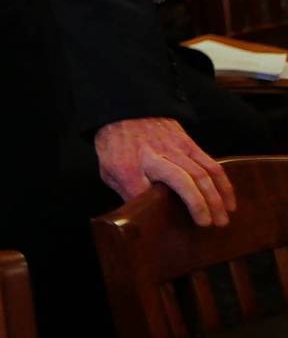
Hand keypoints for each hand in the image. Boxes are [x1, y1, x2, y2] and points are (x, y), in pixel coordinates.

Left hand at [94, 117, 234, 226]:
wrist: (125, 110)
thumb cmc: (116, 145)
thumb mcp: (107, 169)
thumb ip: (124, 191)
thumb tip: (142, 216)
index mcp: (127, 165)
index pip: (141, 192)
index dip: (151, 211)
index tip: (160, 227)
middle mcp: (153, 156)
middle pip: (182, 182)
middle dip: (199, 206)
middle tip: (208, 225)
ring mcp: (174, 148)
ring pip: (202, 174)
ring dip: (216, 199)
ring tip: (222, 220)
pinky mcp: (188, 143)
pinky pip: (211, 165)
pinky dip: (223, 185)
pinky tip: (229, 201)